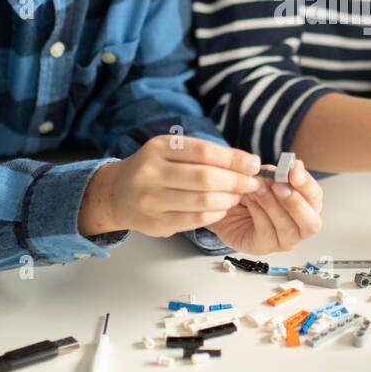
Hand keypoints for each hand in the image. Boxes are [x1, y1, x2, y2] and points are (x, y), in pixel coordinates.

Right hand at [77, 136, 261, 237]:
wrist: (116, 193)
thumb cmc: (154, 168)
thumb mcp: (172, 150)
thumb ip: (205, 154)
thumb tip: (248, 163)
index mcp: (159, 148)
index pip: (205, 152)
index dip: (234, 159)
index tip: (254, 164)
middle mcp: (151, 172)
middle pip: (206, 178)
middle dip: (236, 181)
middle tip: (252, 183)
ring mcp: (151, 200)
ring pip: (202, 202)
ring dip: (228, 200)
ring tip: (238, 196)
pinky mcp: (155, 223)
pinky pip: (195, 220)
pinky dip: (215, 214)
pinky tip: (222, 208)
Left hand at [208, 158, 323, 253]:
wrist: (228, 205)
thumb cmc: (252, 192)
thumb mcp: (264, 177)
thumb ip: (276, 174)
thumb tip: (286, 169)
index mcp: (308, 205)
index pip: (315, 197)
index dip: (306, 184)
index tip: (294, 170)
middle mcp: (301, 226)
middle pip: (311, 222)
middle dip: (295, 202)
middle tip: (278, 185)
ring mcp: (285, 240)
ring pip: (287, 228)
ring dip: (271, 204)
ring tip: (258, 188)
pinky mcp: (265, 247)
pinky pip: (266, 231)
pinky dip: (258, 212)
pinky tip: (250, 201)